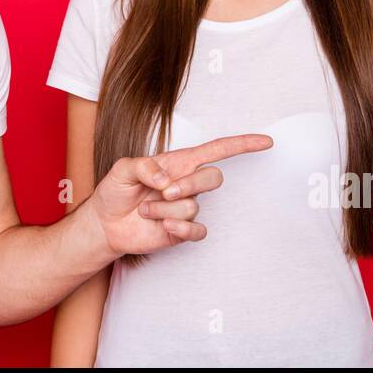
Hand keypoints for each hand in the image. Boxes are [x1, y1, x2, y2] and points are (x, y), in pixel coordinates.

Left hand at [85, 133, 272, 257]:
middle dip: (190, 185)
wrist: (105, 223)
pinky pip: (197, 230)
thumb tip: (167, 180)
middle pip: (213, 178)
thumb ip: (144, 166)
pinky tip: (164, 226)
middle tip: (164, 192)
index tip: (266, 141)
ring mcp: (186, 208)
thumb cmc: (115, 191)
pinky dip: (180, 229)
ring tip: (144, 210)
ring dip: (163, 209)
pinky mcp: (182, 231)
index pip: (216, 150)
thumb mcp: (122, 168)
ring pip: (192, 207)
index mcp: (178, 163)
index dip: (242, 145)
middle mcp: (187, 184)